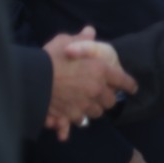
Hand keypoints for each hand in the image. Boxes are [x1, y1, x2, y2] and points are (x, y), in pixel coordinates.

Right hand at [42, 26, 137, 141]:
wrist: (31, 78)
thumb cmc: (49, 57)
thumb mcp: (66, 41)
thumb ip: (81, 40)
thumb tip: (89, 32)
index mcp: (100, 71)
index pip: (123, 80)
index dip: (129, 85)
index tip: (133, 88)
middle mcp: (96, 90)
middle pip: (110, 101)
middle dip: (106, 99)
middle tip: (102, 96)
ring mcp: (83, 105)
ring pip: (95, 113)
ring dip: (92, 110)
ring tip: (85, 106)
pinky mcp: (69, 116)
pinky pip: (76, 123)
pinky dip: (70, 126)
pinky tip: (65, 131)